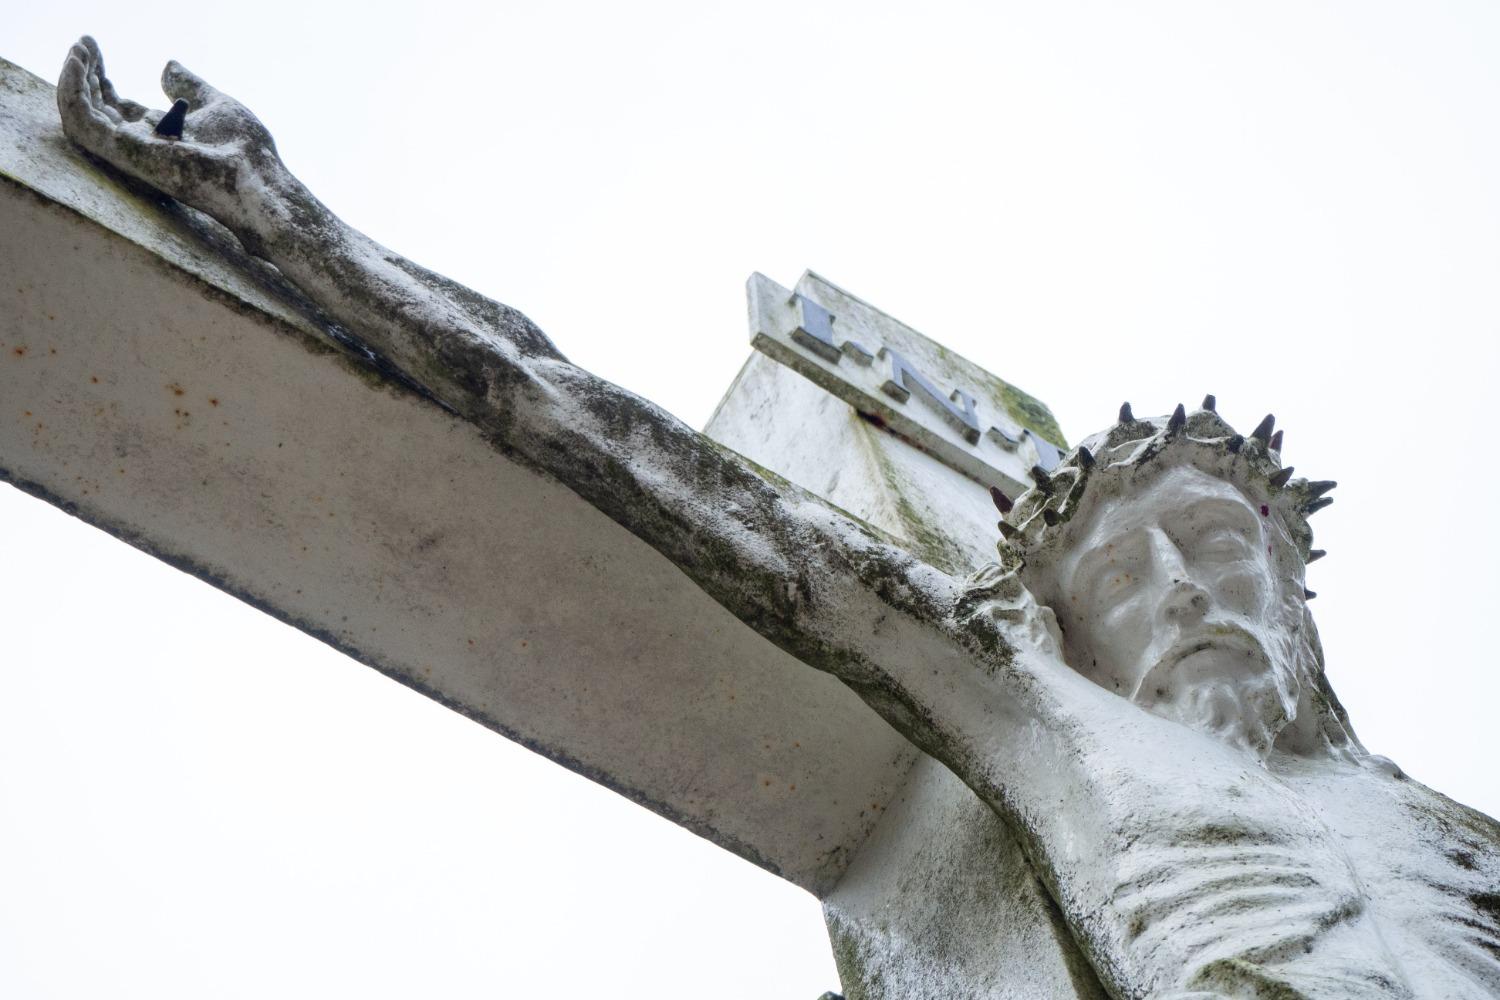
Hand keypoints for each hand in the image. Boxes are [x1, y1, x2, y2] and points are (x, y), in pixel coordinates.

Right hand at [57, 37, 284, 223]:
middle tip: (83, 43)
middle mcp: (140, 145)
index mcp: (158, 134)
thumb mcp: (213, 104)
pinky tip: (77, 64)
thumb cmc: (246, 150)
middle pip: (96, 109)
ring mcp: (131, 151)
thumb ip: (187, 86)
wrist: (259, 177)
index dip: (99, 76)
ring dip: (72, 81)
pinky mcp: (125, 153)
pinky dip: (73, 93)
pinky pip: (84, 124)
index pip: (116, 106)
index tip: (93, 46)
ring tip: (77, 49)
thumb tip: (167, 65)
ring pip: (82, 117)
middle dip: (83, 74)